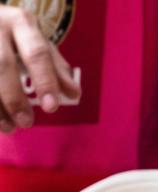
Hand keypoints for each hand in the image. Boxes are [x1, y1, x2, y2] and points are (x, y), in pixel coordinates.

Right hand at [0, 6, 77, 132]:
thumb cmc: (14, 34)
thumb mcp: (36, 43)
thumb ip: (55, 68)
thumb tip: (74, 94)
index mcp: (21, 23)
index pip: (37, 53)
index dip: (45, 81)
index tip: (51, 108)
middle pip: (3, 65)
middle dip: (15, 98)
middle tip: (27, 122)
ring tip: (9, 127)